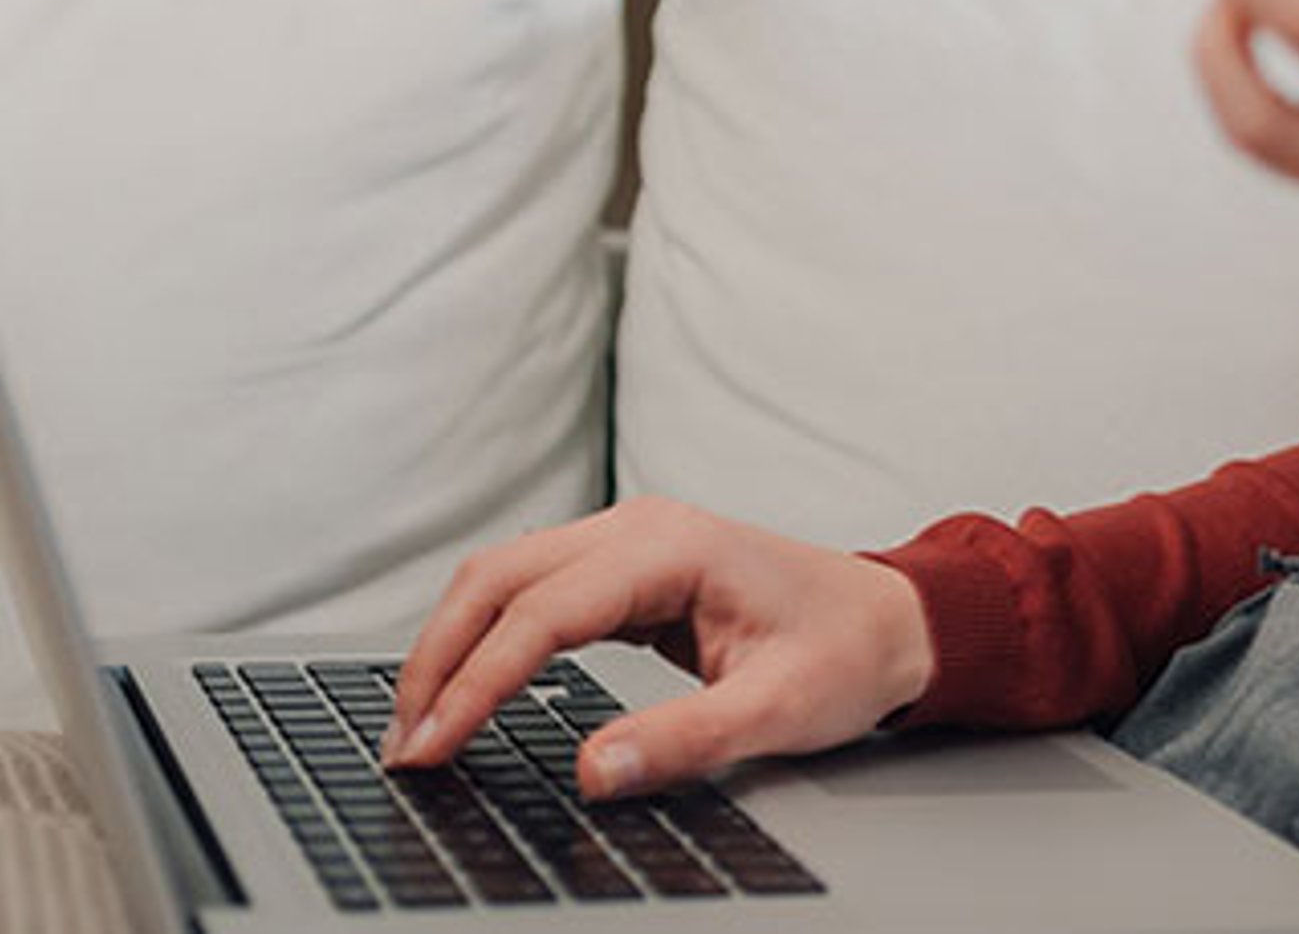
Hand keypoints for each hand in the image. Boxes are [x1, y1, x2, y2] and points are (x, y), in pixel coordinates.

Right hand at [381, 497, 935, 797]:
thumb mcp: (778, 711)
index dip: (476, 682)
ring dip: (452, 644)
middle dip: (438, 658)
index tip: (432, 746)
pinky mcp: (625, 567)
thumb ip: (684, 740)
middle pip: (498, 577)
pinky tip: (466, 687)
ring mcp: (628, 539)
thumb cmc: (848, 654)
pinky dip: (486, 636)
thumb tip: (590, 772)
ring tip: (419, 724)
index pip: (540, 613)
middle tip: (404, 744)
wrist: (895, 619)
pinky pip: (532, 590)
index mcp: (670, 547)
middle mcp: (637, 527)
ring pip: (504, 576)